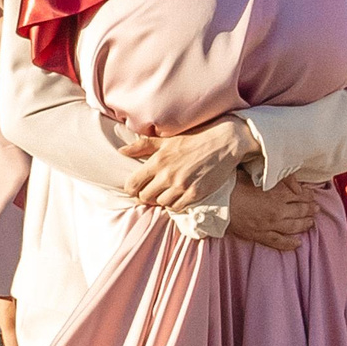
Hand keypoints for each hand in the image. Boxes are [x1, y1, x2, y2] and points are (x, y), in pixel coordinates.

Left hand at [123, 117, 254, 210]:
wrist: (224, 142)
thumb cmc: (195, 138)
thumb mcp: (167, 139)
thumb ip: (142, 146)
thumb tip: (121, 151)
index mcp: (157, 161)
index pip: (132, 185)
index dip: (132, 188)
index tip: (137, 187)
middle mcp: (167, 175)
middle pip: (145, 197)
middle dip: (146, 195)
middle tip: (153, 189)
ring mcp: (182, 186)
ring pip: (161, 203)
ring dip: (162, 199)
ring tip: (168, 190)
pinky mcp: (195, 193)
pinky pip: (177, 207)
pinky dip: (176, 203)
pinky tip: (180, 194)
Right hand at [226, 176, 320, 250]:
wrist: (217, 203)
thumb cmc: (234, 185)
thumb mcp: (255, 173)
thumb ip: (272, 175)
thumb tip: (284, 174)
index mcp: (277, 194)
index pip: (300, 195)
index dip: (308, 194)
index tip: (311, 194)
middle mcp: (277, 211)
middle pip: (301, 211)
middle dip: (311, 209)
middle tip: (316, 208)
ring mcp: (270, 225)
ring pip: (294, 227)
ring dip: (305, 224)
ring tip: (311, 223)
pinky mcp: (260, 235)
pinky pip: (279, 242)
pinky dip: (290, 244)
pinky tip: (298, 243)